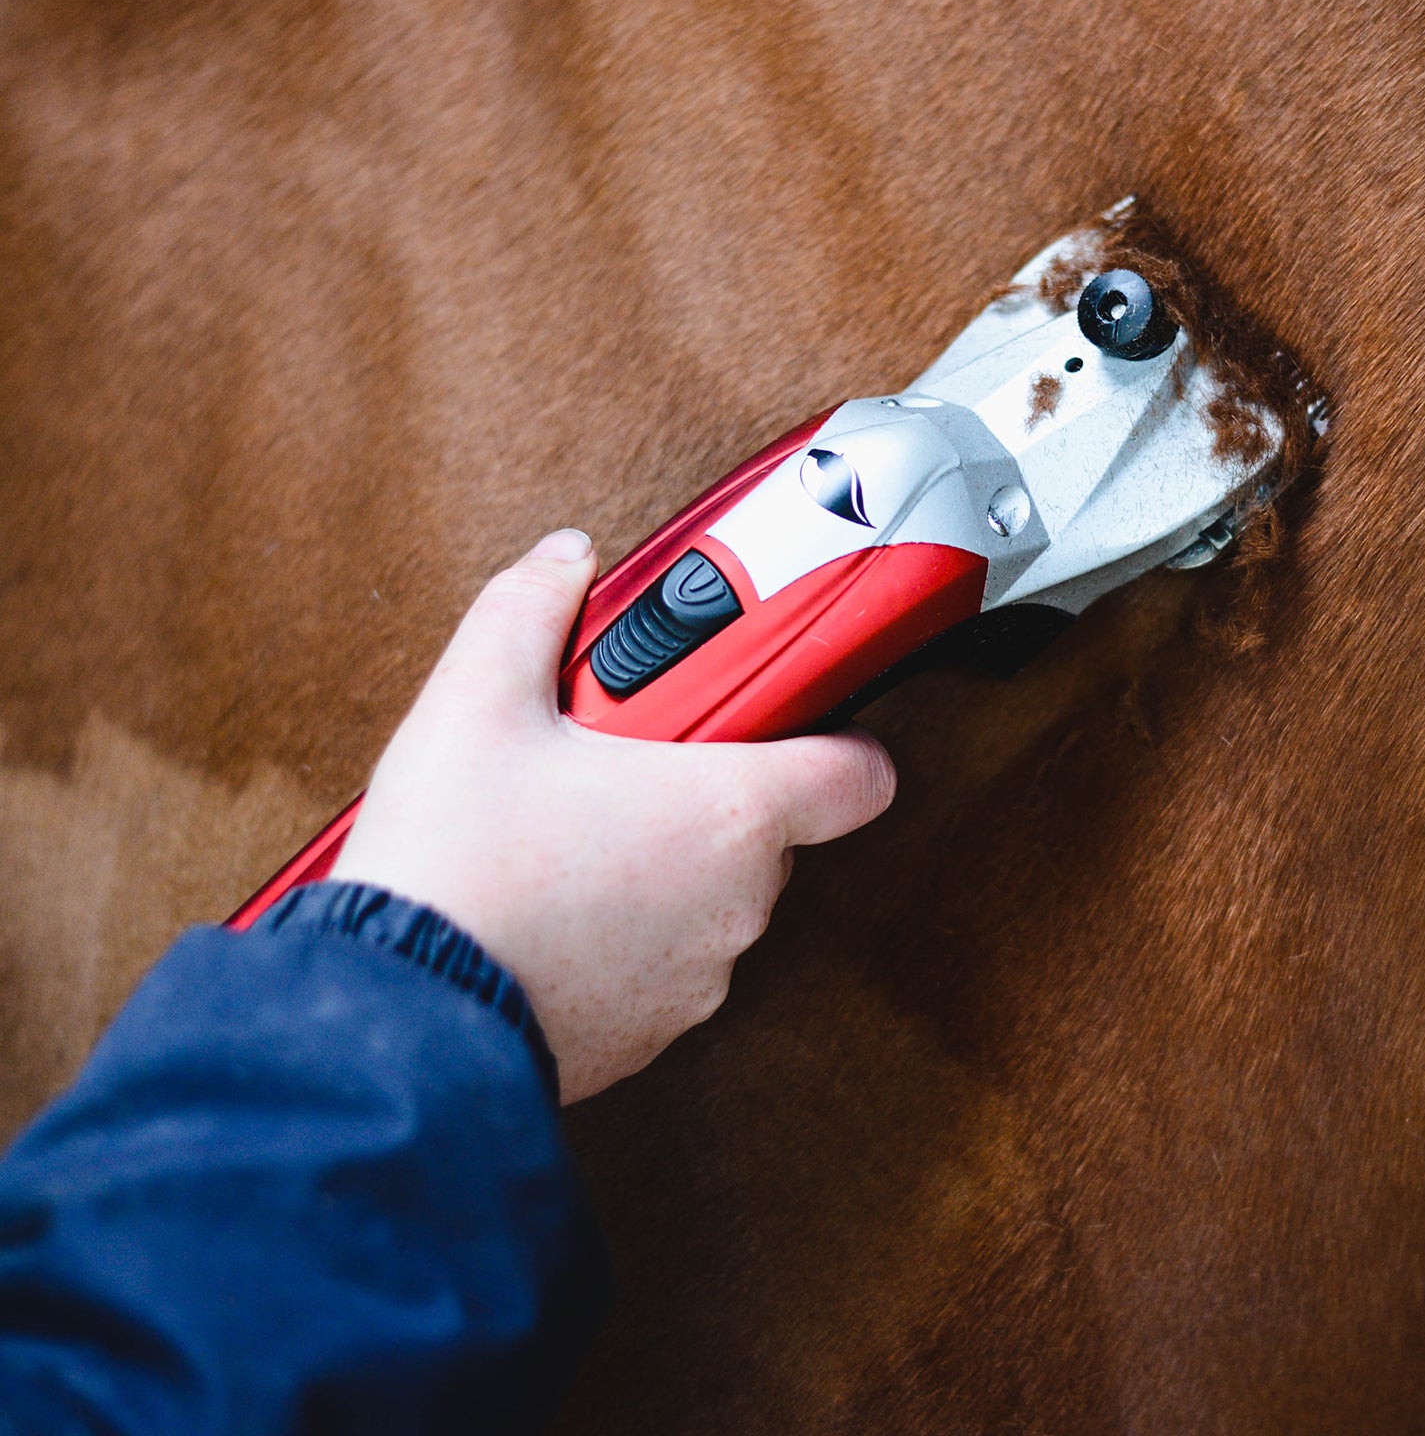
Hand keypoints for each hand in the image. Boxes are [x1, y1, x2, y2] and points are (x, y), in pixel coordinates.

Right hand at [332, 529, 896, 1102]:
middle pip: (765, 825)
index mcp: (728, 814)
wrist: (389, 1019)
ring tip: (565, 837)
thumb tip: (565, 563)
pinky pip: (664, 962)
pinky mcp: (648, 1036)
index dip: (836, 736)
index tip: (787, 714)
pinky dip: (626, 932)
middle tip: (622, 760)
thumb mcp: (476, 702)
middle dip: (703, 786)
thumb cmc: (450, 867)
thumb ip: (532, 610)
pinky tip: (548, 906)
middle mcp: (735, 905)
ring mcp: (696, 980)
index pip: (860, 775)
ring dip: (662, 863)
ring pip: (711, 896)